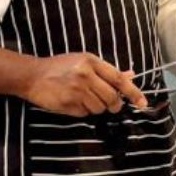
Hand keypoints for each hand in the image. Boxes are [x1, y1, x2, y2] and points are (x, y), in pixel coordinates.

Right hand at [23, 53, 146, 116]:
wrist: (32, 75)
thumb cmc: (60, 67)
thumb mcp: (84, 62)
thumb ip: (107, 71)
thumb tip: (130, 75)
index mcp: (91, 61)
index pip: (118, 79)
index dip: (133, 92)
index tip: (142, 103)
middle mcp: (85, 75)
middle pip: (112, 98)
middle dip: (114, 104)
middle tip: (111, 104)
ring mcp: (76, 90)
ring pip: (99, 108)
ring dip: (96, 107)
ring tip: (84, 98)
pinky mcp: (68, 103)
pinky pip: (85, 114)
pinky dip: (83, 111)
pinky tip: (74, 102)